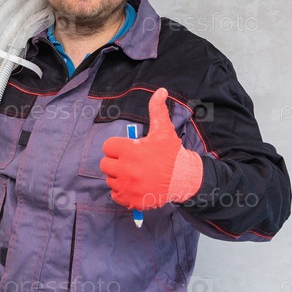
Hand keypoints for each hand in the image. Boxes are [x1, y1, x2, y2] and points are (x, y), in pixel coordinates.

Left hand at [100, 88, 202, 209]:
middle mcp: (126, 170)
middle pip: (105, 164)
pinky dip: (122, 192)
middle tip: (130, 161)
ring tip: (134, 173)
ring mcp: (128, 187)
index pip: (108, 147)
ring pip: (110, 180)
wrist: (185, 178)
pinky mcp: (132, 200)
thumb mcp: (164, 130)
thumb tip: (160, 90)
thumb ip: (157, 110)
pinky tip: (133, 186)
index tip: (128, 148)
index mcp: (130, 151)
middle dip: (116, 162)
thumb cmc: (172, 153)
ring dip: (119, 177)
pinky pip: (116, 196)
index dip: (117, 147)